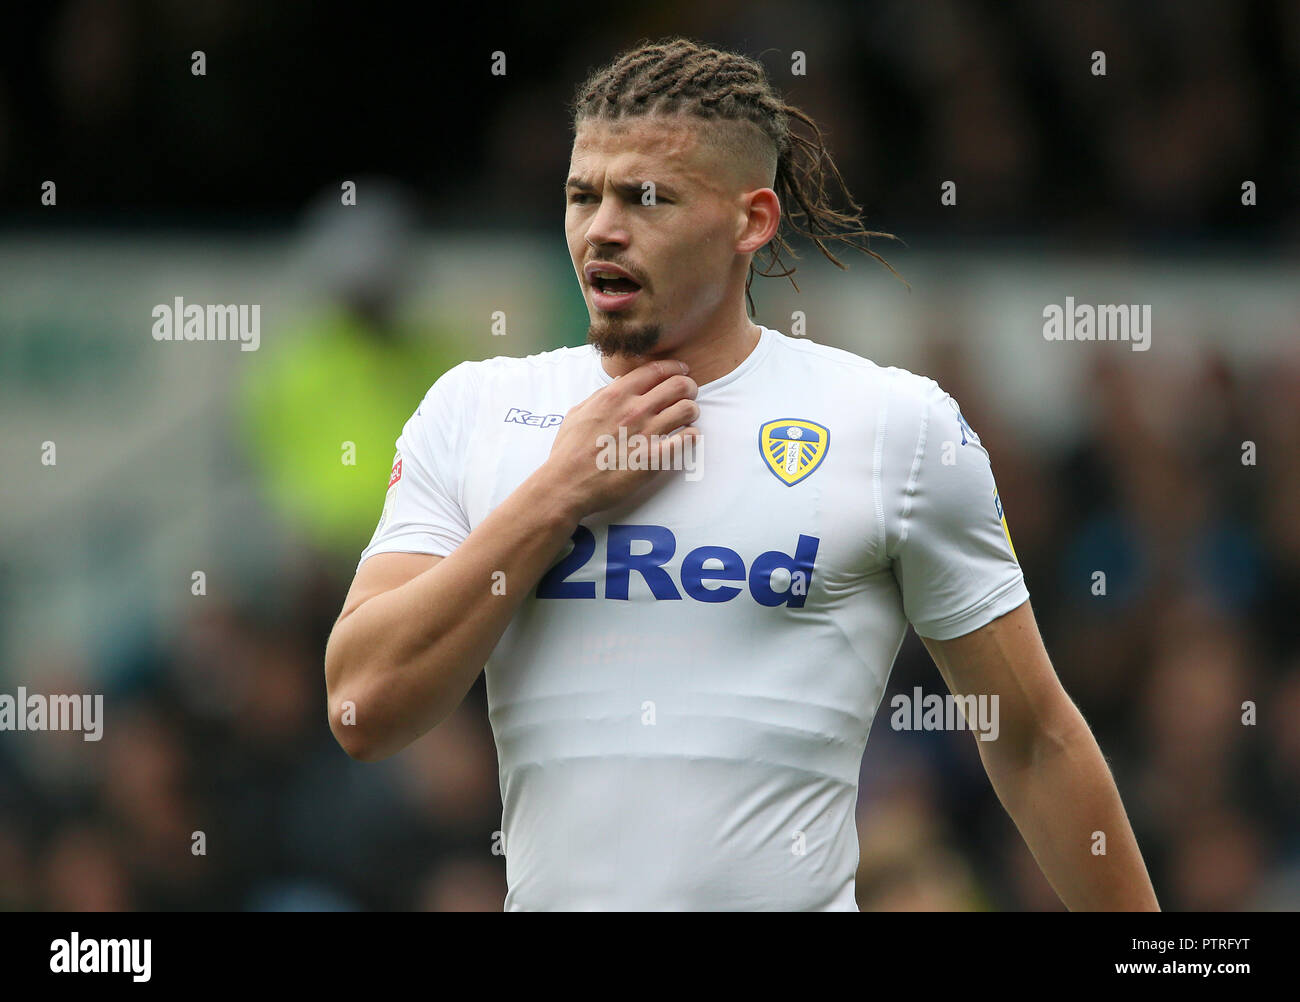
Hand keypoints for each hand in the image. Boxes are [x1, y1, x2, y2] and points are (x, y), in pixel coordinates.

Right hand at [542, 359, 699, 519]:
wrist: (566, 485)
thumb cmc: (569, 451)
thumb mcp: (578, 412)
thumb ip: (601, 395)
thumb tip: (620, 381)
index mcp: (615, 395)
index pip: (656, 369)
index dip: (674, 367)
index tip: (681, 371)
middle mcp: (634, 410)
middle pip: (679, 385)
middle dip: (688, 387)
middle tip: (688, 395)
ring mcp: (646, 433)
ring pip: (688, 409)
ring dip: (692, 411)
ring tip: (687, 418)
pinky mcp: (655, 458)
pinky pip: (688, 439)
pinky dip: (692, 436)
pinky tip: (685, 438)